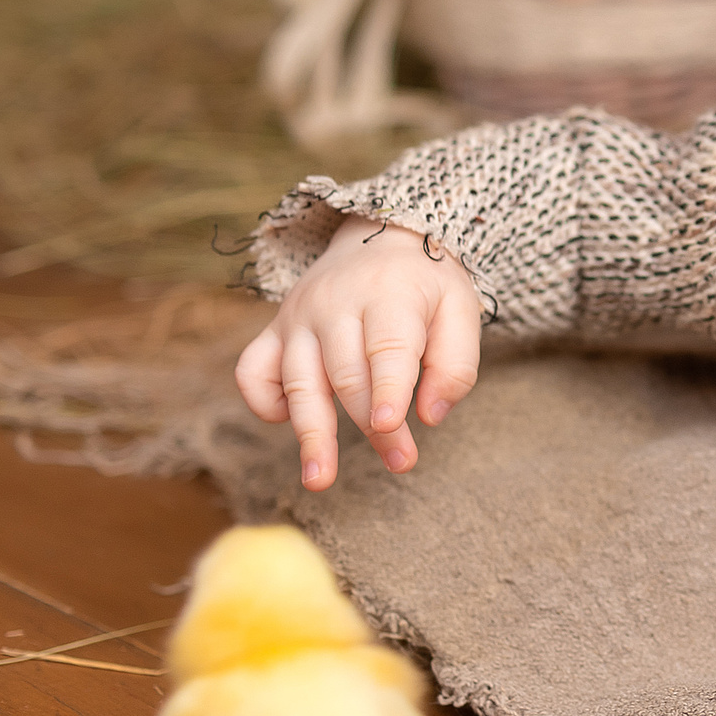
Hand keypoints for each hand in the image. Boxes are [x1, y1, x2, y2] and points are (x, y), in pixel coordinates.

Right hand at [234, 217, 483, 491]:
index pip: (385, 349)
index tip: (392, 429)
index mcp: (388, 294)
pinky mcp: (275, 331)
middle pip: (346, 374)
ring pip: (299, 380)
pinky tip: (284, 423)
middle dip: (370, 426)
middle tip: (401, 463)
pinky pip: (254, 369)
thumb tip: (430, 418)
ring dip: (310, 433)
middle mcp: (334, 304)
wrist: (382, 236)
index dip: (387, 391)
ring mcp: (298, 318)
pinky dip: (262, 399)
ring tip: (320, 479)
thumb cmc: (428, 286)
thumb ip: (455, 365)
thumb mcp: (461, 311)